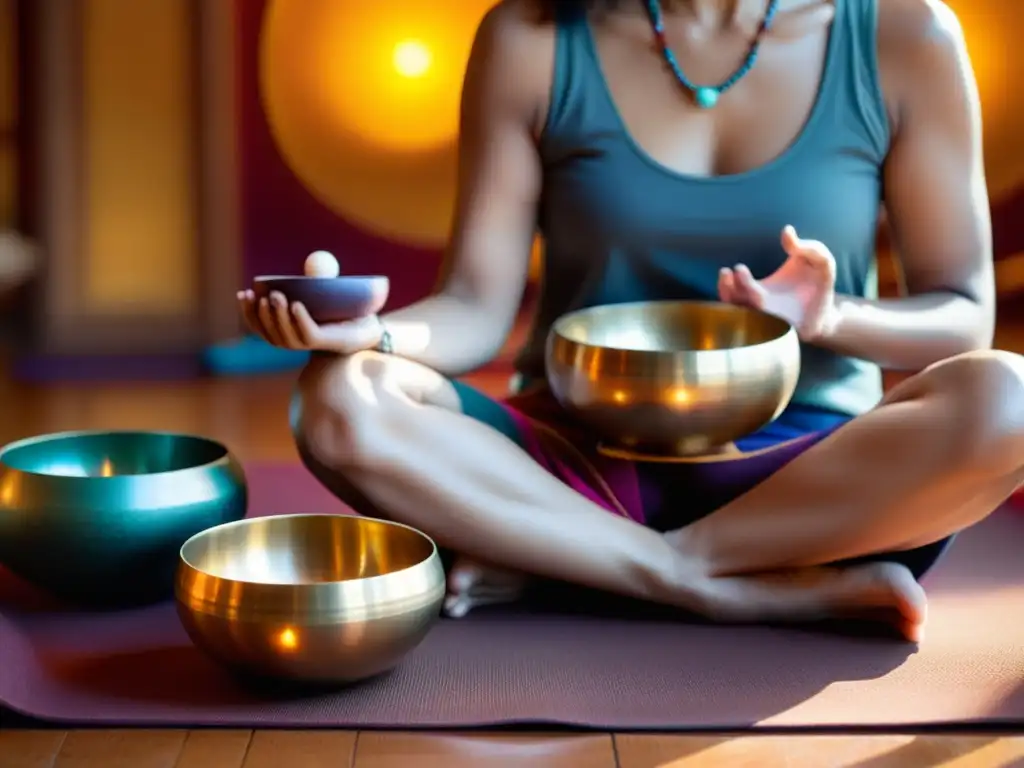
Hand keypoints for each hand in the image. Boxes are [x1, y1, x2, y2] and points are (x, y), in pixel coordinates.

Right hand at [237, 290, 384, 354]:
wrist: (368, 324)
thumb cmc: (343, 310)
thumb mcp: (325, 292)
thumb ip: (317, 279)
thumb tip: (310, 264)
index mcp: (286, 330)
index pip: (259, 326)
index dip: (248, 312)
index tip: (243, 292)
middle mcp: (294, 340)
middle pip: (269, 332)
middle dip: (262, 314)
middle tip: (263, 295)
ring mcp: (309, 343)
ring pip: (286, 336)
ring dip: (278, 316)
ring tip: (277, 296)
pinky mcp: (324, 342)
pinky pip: (308, 333)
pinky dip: (300, 320)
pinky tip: (296, 305)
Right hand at [717, 225, 839, 340]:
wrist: (830, 314)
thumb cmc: (818, 286)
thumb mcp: (820, 260)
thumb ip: (806, 246)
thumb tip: (786, 231)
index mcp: (759, 291)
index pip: (735, 288)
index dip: (731, 280)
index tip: (737, 269)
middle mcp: (758, 308)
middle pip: (733, 304)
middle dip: (728, 290)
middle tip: (730, 273)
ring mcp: (769, 322)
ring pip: (745, 319)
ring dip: (741, 306)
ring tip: (745, 291)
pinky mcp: (782, 333)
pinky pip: (766, 332)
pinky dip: (760, 323)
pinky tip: (761, 311)